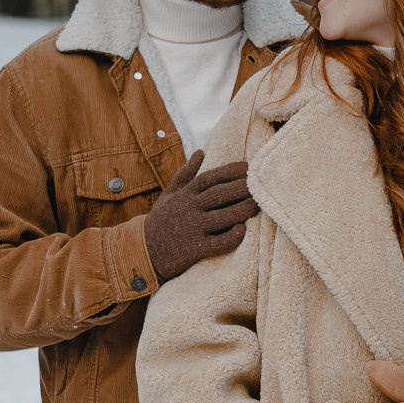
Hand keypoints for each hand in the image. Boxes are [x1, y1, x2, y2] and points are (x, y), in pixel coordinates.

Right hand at [143, 149, 258, 281]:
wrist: (143, 251)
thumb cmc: (160, 221)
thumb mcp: (169, 194)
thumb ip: (186, 174)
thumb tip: (201, 151)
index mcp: (184, 195)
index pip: (210, 178)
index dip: (230, 171)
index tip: (248, 167)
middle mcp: (189, 209)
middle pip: (219, 194)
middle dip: (242, 188)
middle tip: (260, 184)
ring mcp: (192, 229)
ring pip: (223, 217)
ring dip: (243, 210)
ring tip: (258, 205)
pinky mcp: (195, 249)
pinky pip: (219, 242)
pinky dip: (232, 236)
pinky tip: (242, 230)